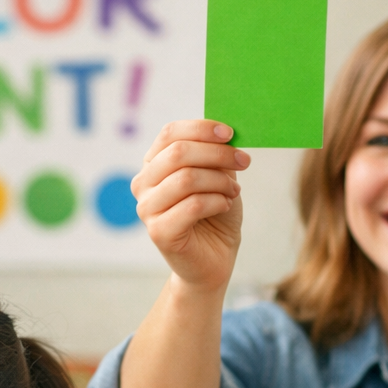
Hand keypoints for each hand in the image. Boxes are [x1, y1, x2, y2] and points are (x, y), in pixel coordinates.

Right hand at [131, 120, 250, 292]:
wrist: (214, 258)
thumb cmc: (214, 214)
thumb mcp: (217, 175)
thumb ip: (215, 153)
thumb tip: (225, 131)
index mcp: (154, 165)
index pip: (170, 134)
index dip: (201, 128)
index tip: (230, 134)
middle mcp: (143, 184)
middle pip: (178, 153)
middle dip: (217, 154)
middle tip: (244, 161)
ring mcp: (147, 209)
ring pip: (186, 178)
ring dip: (220, 181)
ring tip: (232, 191)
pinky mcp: (158, 232)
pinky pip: (193, 205)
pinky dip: (217, 202)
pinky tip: (224, 206)